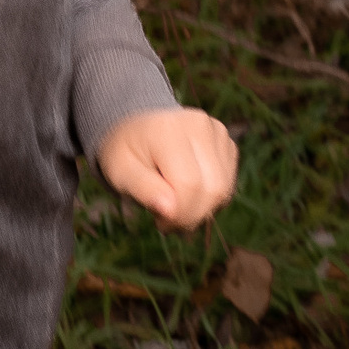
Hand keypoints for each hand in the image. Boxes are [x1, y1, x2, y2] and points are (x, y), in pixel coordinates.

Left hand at [95, 106, 239, 229]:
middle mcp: (200, 125)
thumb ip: (143, 189)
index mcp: (169, 129)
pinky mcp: (227, 144)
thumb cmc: (126, 152)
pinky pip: (228, 186)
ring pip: (224, 191)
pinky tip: (188, 196)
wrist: (138, 128)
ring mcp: (218, 133)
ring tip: (176, 209)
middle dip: (192, 217)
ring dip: (202, 211)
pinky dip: (210, 201)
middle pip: (212, 189)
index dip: (179, 214)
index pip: (189, 184)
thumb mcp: (120, 171)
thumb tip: (169, 211)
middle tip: (168, 223)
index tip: (159, 223)